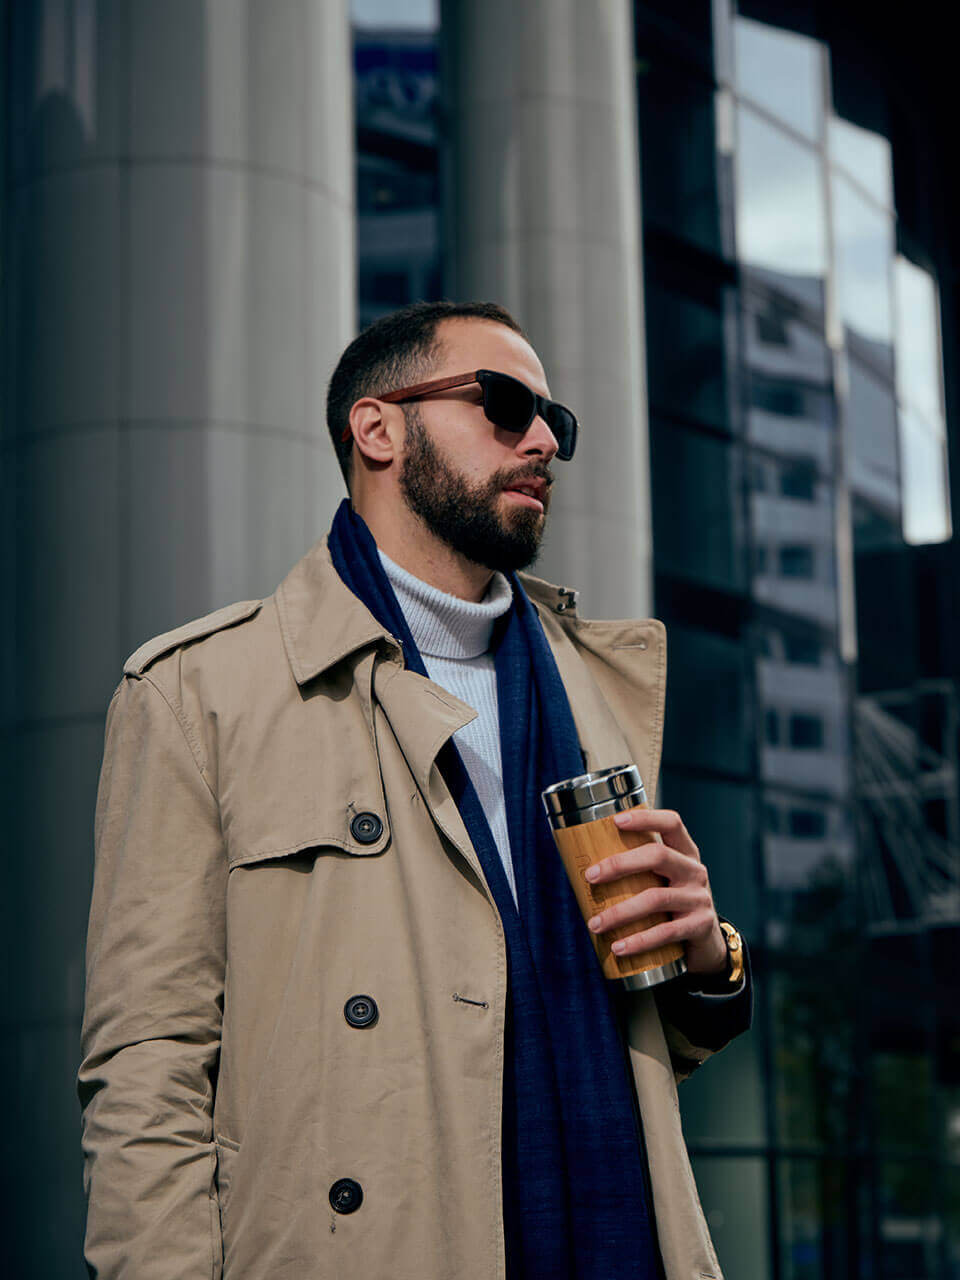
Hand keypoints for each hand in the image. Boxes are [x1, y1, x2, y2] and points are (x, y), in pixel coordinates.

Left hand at [583, 808, 727, 976]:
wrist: (708, 942)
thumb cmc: (672, 904)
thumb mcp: (664, 880)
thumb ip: (638, 871)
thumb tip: (584, 869)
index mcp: (685, 853)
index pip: (672, 823)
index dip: (646, 818)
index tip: (616, 821)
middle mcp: (694, 871)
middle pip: (659, 856)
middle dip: (620, 864)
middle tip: (590, 876)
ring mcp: (699, 898)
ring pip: (656, 898)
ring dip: (620, 912)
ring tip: (595, 924)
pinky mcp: (699, 926)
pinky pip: (665, 933)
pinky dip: (638, 941)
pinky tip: (617, 948)